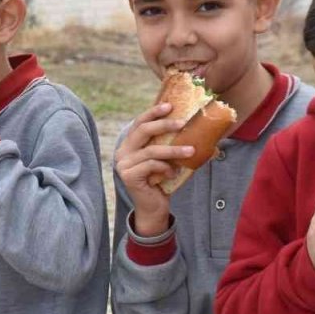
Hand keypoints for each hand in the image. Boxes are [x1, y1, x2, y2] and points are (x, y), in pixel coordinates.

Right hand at [113, 103, 189, 235]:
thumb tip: (192, 125)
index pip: (139, 123)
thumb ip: (168, 143)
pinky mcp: (128, 176)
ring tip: (191, 151)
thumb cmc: (162, 180)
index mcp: (129, 144)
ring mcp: (123, 164)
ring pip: (151, 150)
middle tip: (183, 123)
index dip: (153, 112)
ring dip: (174, 150)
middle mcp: (122, 151)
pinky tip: (174, 172)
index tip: (169, 105)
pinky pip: (151, 165)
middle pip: (142, 131)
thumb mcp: (165, 158)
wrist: (154, 208)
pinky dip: (166, 167)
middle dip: (164, 124)